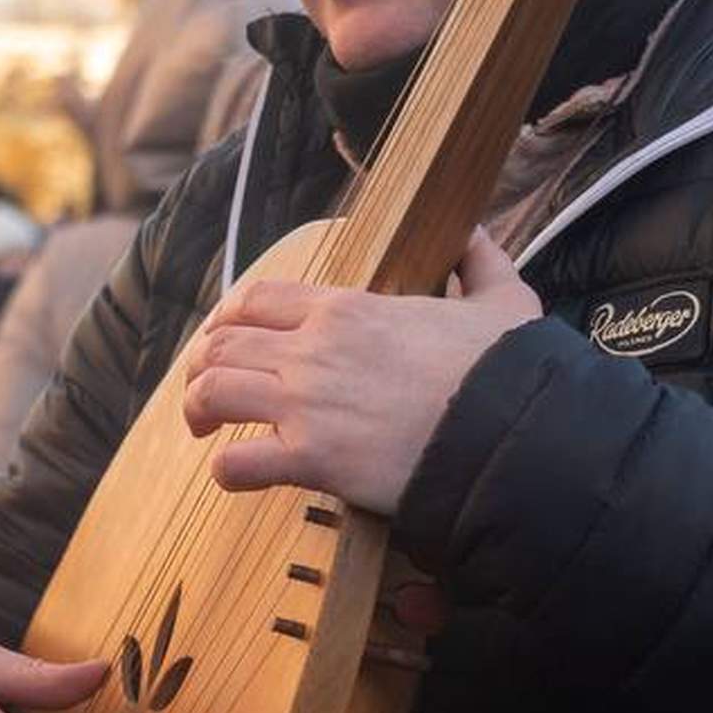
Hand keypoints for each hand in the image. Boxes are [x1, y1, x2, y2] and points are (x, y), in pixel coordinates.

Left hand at [182, 229, 541, 512]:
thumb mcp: (501, 300)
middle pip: (221, 344)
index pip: (256, 298)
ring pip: (213, 392)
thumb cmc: (506, 370)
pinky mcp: (312, 458)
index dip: (227, 318)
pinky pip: (237, 464)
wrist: (514, 429)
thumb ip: (482, 263)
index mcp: (347, 308)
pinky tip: (236, 476)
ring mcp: (307, 402)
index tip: (226, 338)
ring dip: (198, 411)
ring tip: (205, 430)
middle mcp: (314, 348)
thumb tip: (476, 236)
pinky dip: (226, 472)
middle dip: (201, 366)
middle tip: (206, 391)